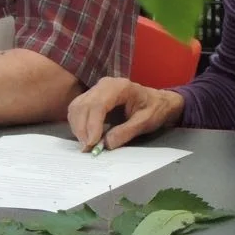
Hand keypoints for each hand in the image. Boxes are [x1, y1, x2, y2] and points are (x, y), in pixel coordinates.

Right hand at [67, 77, 183, 150]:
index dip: (92, 124)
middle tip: (87, 149)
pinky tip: (85, 137)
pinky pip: (77, 109)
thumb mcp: (146, 122)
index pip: (98, 104)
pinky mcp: (92, 97)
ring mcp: (96, 90)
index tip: (92, 143)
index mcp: (120, 87)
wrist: (157, 101)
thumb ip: (127, 132)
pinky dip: (77, 124)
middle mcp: (105, 85)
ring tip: (87, 145)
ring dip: (77, 127)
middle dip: (82, 129)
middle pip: (83, 105)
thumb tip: (106, 144)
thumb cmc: (154, 109)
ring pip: (76, 107)